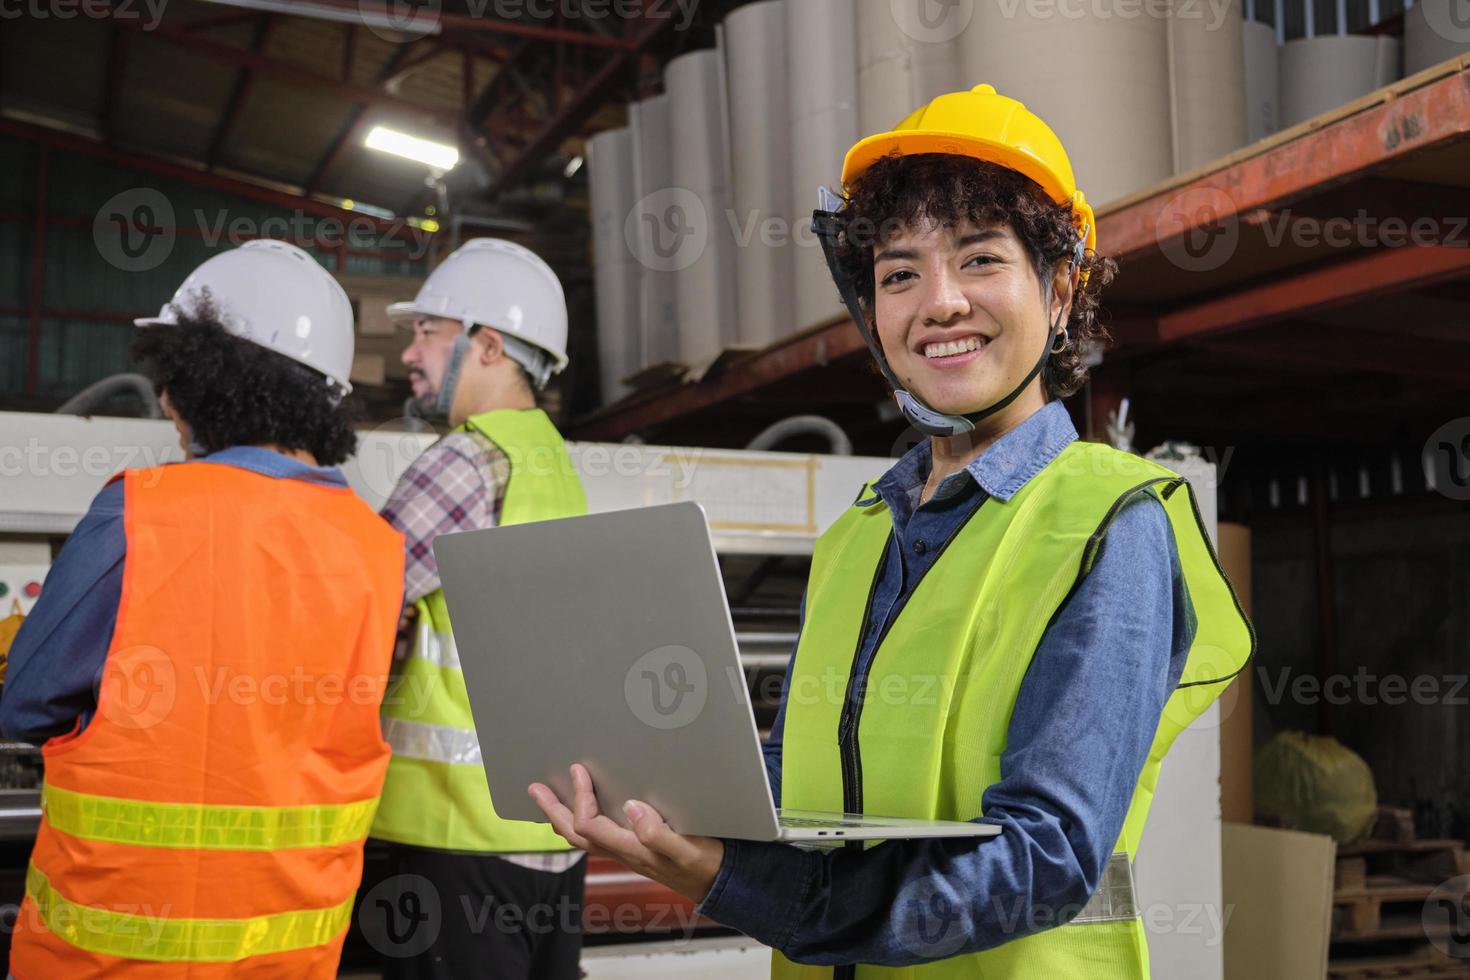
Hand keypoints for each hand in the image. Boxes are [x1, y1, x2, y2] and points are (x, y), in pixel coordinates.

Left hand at [529, 764, 724, 905]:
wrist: (720, 883)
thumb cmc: (706, 864)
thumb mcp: (688, 848)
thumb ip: (659, 832)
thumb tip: (632, 807)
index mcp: (631, 848)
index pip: (589, 824)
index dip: (580, 797)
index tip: (578, 770)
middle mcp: (623, 851)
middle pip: (575, 834)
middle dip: (553, 811)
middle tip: (535, 789)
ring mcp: (627, 852)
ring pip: (583, 838)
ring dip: (562, 818)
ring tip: (548, 800)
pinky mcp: (635, 849)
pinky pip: (597, 837)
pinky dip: (581, 824)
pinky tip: (583, 814)